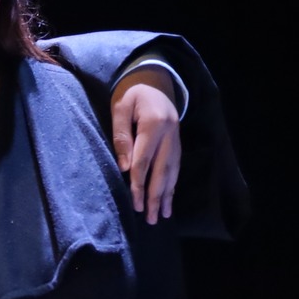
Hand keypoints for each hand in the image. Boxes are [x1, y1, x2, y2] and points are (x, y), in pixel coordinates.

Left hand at [110, 70, 182, 224]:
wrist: (155, 81)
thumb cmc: (132, 95)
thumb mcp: (120, 108)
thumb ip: (121, 136)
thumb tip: (124, 167)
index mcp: (154, 125)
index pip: (144, 161)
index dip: (139, 183)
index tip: (135, 202)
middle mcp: (170, 134)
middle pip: (162, 171)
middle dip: (156, 196)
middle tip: (150, 218)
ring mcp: (177, 139)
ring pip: (173, 171)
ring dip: (167, 195)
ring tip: (162, 215)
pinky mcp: (178, 143)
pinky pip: (176, 167)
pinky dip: (172, 184)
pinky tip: (169, 199)